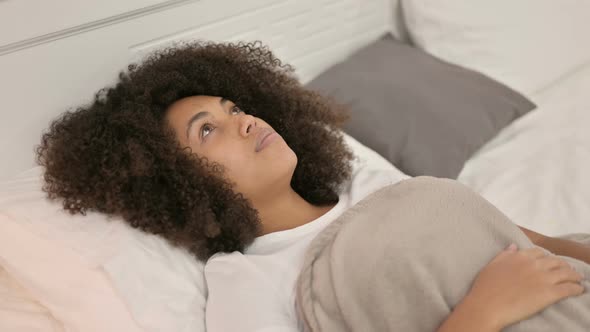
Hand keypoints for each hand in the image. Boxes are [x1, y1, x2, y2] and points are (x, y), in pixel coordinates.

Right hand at [464, 244, 584, 329]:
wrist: (487, 305)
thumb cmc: (485, 287)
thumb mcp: (492, 265)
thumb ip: (504, 254)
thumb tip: (513, 246)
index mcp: (520, 257)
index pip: (540, 252)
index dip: (547, 257)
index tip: (549, 262)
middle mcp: (534, 264)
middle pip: (556, 261)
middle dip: (563, 265)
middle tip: (567, 271)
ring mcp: (543, 278)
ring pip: (566, 273)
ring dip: (574, 275)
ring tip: (577, 279)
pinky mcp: (549, 293)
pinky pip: (569, 288)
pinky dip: (576, 288)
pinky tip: (579, 290)